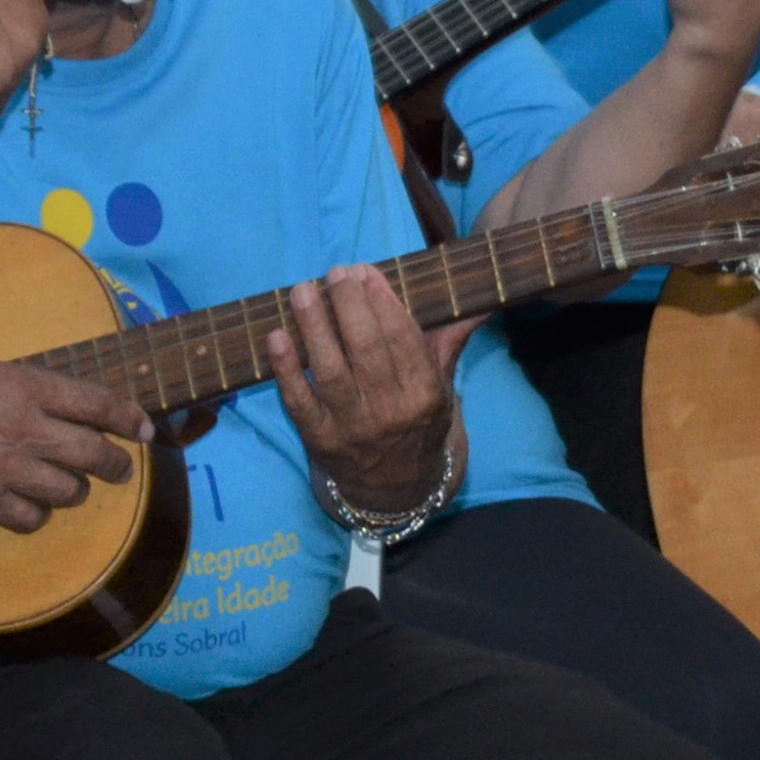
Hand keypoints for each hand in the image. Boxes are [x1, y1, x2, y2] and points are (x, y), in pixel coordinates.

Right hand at [0, 356, 150, 531]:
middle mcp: (25, 428)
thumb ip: (25, 388)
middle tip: (120, 467)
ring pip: (70, 491)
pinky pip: (31, 518)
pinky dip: (38, 515)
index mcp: (26, 387)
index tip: (145, 428)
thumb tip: (58, 406)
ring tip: (72, 486)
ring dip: (77, 490)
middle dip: (115, 463)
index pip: (97, 404)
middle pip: (94, 453)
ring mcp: (5, 467)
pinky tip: (32, 505)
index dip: (129, 418)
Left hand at [267, 264, 467, 518]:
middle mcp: (390, 413)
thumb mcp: (442, 388)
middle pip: (366, 350)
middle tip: (335, 272)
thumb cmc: (418, 423)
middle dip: (348, 305)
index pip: (403, 339)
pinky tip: (277, 336)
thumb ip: (450, 341)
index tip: (365, 271)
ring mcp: (352, 428)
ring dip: (314, 327)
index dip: (382, 301)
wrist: (396, 488)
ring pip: (330, 371)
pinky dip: (286, 369)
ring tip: (303, 290)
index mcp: (425, 395)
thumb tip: (482, 302)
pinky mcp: (319, 440)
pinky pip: (299, 401)